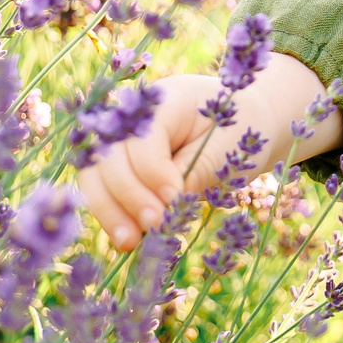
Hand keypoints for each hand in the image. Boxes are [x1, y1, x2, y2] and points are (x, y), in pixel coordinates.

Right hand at [76, 54, 339, 250]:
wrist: (248, 126)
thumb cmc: (242, 133)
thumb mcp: (228, 150)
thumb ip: (193, 174)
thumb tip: (161, 210)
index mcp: (165, 100)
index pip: (143, 139)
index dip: (154, 173)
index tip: (175, 198)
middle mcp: (133, 117)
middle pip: (109, 156)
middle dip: (129, 194)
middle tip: (155, 224)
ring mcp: (121, 140)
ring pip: (95, 176)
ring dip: (109, 211)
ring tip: (130, 242)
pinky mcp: (120, 166)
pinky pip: (103, 191)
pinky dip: (112, 215)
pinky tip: (127, 240)